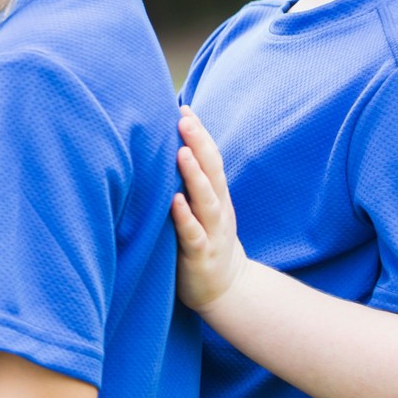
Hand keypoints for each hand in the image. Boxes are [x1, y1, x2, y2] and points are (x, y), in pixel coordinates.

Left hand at [170, 108, 247, 312]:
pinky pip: (193, 234)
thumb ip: (191, 181)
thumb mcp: (203, 208)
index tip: (184, 108)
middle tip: (184, 118)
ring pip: (206, 200)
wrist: (227, 290)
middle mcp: (217, 209)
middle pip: (212, 172)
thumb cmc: (206, 240)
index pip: (210, 158)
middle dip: (199, 144)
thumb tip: (170, 147)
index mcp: (216, 195)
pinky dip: (185, 217)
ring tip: (181, 152)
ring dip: (195, 176)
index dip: (199, 134)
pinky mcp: (200, 255)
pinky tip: (175, 202)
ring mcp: (211, 232)